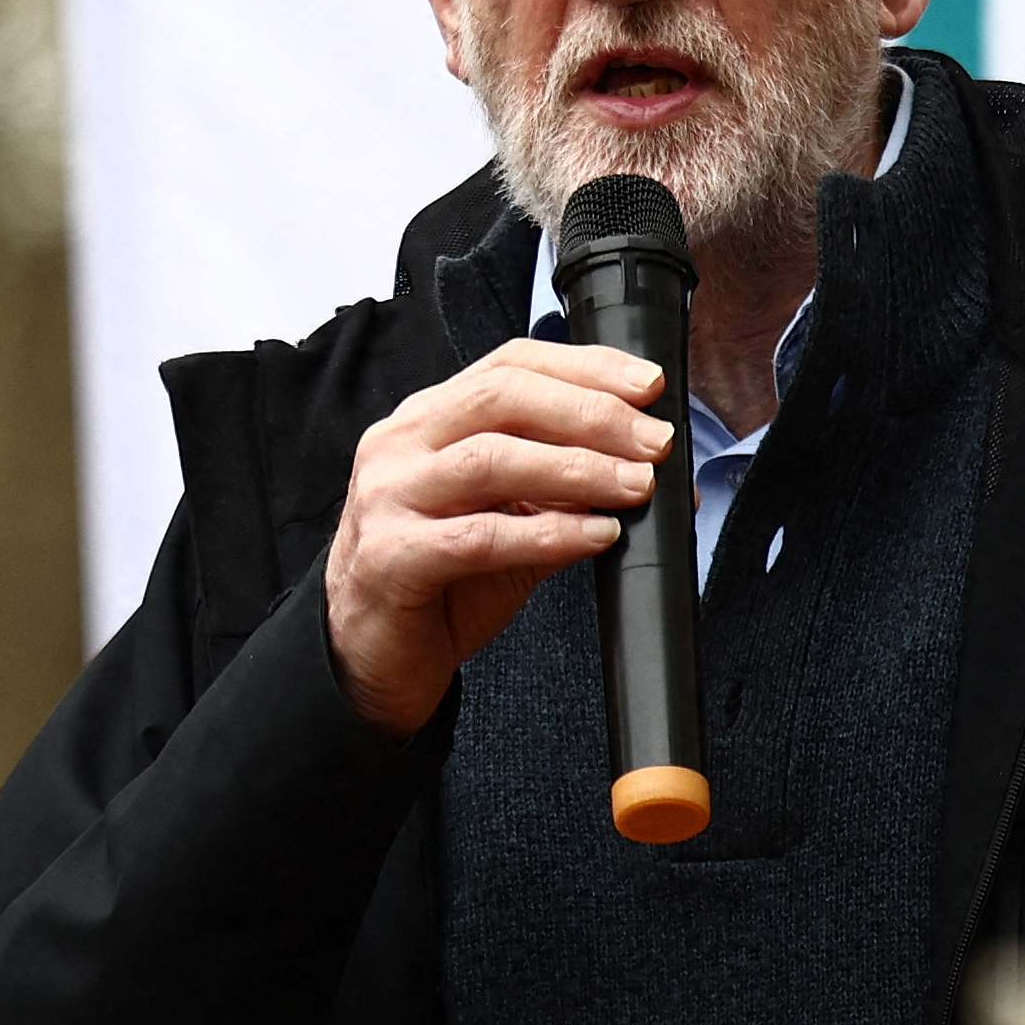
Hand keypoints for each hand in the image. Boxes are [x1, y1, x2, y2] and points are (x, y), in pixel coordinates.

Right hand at [323, 339, 670, 737]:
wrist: (371, 659)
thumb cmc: (439, 583)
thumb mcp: (505, 520)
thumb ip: (560, 490)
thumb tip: (647, 471)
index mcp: (427, 419)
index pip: (510, 365)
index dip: (584, 367)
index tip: (648, 386)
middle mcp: (400, 444)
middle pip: (503, 398)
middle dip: (591, 414)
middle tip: (654, 442)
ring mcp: (388, 497)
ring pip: (491, 459)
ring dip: (577, 469)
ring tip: (635, 486)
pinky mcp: (390, 557)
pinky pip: (478, 537)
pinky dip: (546, 533)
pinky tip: (595, 535)